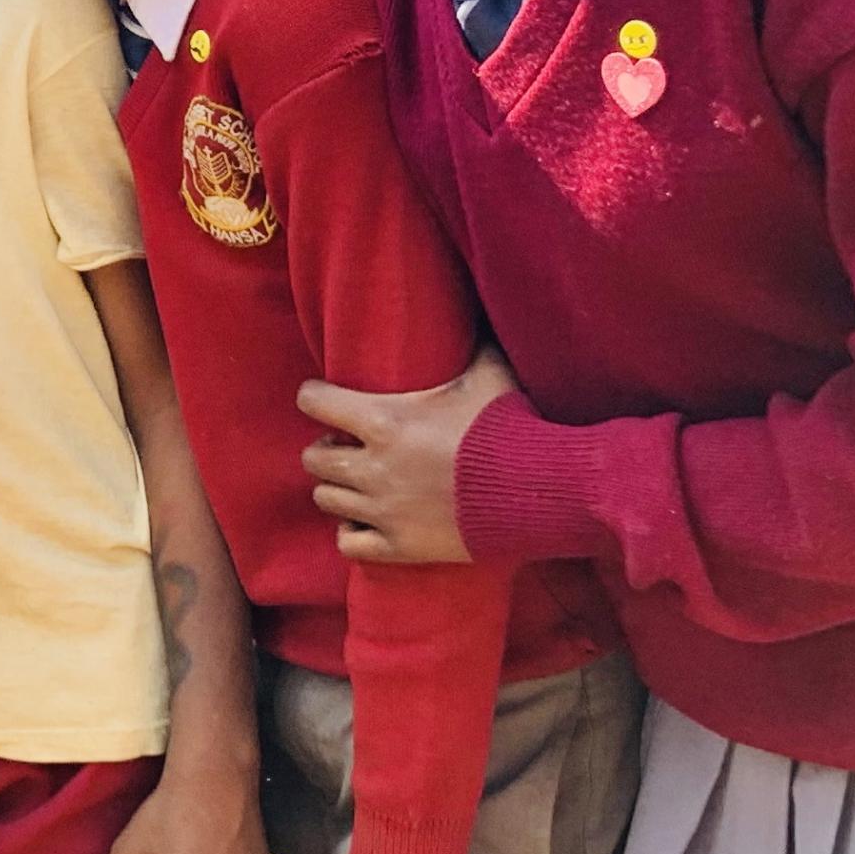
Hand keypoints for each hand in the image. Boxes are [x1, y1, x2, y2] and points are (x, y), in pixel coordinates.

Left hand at [300, 351, 520, 565]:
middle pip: (313, 457)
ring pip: (326, 498)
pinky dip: (352, 532)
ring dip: (338, 487)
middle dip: (327, 448)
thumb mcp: (489, 375)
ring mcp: (384, 510)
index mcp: (384, 421)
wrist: (541, 491)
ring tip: (359, 481)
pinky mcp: (400, 546)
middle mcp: (374, 468)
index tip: (323, 397)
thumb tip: (475, 307)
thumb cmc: (511, 428)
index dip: (315, 397)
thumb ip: (470, 343)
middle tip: (350, 445)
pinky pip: (348, 543)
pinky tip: (367, 520)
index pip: (314, 402)